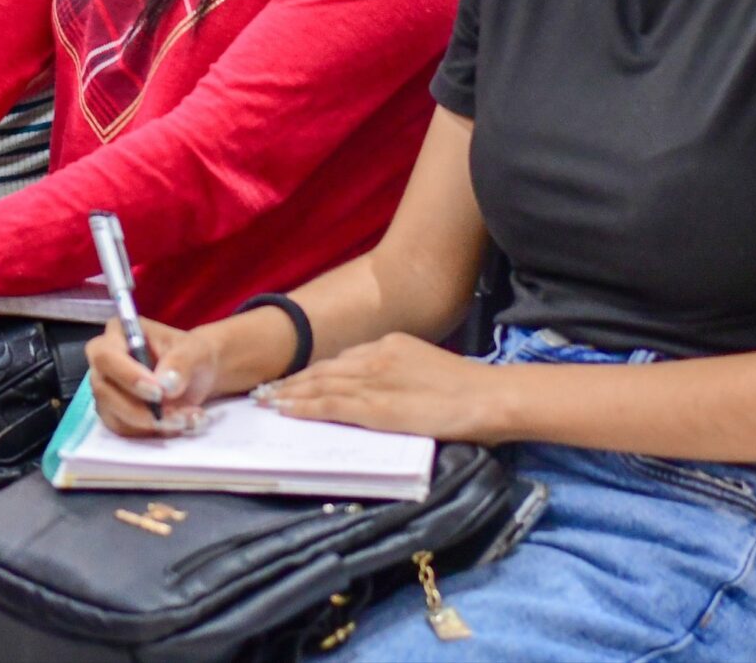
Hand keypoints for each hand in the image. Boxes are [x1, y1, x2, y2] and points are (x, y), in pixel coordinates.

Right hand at [87, 318, 226, 436]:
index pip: (106, 356)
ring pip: (114, 414)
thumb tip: (165, 384)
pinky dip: (151, 431)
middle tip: (177, 414)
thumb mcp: (195, 351)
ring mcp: (106, 389)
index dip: (128, 376)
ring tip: (186, 418)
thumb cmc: (192, 355)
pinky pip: (124, 429)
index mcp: (119, 333)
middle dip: (140, 408)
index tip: (158, 392)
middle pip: (104, 390)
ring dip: (150, 423)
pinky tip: (178, 423)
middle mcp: (105, 362)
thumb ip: (181, 362)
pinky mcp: (114, 413)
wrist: (198, 375)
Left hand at [256, 334, 498, 442]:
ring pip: (321, 385)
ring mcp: (375, 381)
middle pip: (325, 368)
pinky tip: (287, 411)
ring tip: (268, 401)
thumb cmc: (469, 389)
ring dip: (291, 394)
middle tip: (267, 390)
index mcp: (391, 345)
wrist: (488, 396)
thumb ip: (401, 374)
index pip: (343, 358)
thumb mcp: (428, 367)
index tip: (296, 379)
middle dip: (295, 381)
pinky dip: (305, 407)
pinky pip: (331, 405)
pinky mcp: (377, 407)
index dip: (316, 371)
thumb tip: (386, 390)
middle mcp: (377, 356)